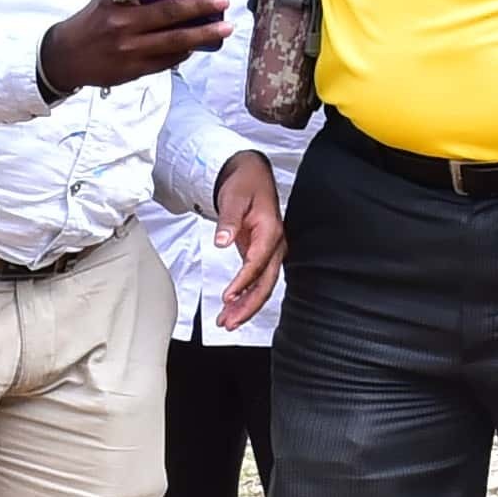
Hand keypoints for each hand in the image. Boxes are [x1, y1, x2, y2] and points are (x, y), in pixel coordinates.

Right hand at [34, 0, 228, 95]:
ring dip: (204, 34)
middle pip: (167, 12)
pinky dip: (185, 51)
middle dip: (200, 6)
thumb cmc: (92, 23)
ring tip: (225, 27)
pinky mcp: (134, 69)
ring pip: (174, 41)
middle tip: (223, 0)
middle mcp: (121, 23)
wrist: (65, 58)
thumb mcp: (106, 0)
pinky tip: (198, 45)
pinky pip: (167, 60)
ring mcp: (129, 49)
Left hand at [208, 149, 285, 332]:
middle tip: (229, 322)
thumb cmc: (244, 183)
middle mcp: (275, 244)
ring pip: (262, 286)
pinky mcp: (262, 255)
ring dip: (246, 307)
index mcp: (271, 230)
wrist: (251, 174)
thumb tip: (221, 240)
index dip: (243, 282)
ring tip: (227, 322)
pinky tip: (232, 309)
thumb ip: (228, 220)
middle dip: (248, 306)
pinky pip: (257, 280)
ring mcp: (270, 251)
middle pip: (266, 282)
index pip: (257, 262)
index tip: (228, 296)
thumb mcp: (233, 197)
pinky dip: (245, 296)